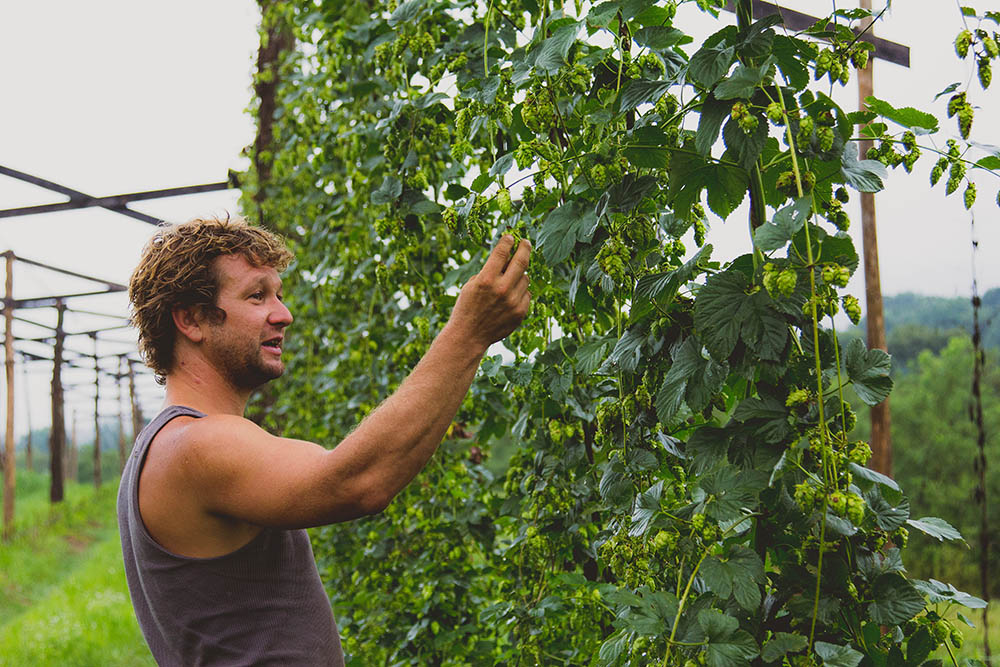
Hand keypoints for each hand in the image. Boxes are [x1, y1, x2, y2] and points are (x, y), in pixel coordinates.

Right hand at [448, 235, 530, 351]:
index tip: (511, 237)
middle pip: (521, 262)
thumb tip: (507, 257)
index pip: (502, 253)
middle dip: (525, 248)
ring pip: (525, 278)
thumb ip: (489, 271)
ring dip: (519, 275)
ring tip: (508, 282)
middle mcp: (502, 289)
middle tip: (526, 243)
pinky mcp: (520, 313)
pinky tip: (509, 298)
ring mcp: (513, 302)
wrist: (469, 336)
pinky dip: (520, 292)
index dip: (508, 242)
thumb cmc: (467, 307)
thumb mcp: (472, 284)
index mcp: (486, 280)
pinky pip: (527, 294)